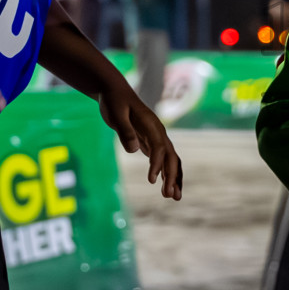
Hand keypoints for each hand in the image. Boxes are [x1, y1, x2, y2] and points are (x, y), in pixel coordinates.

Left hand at [99, 79, 182, 199]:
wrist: (114, 92)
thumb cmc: (114, 101)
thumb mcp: (116, 114)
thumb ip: (125, 131)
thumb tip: (134, 150)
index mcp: (152, 125)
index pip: (159, 147)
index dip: (157, 164)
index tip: (151, 181)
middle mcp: (158, 132)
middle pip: (171, 156)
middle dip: (172, 176)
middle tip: (171, 196)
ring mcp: (156, 137)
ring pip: (170, 160)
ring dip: (173, 178)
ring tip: (174, 197)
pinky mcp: (150, 142)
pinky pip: (162, 160)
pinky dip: (166, 173)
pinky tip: (166, 187)